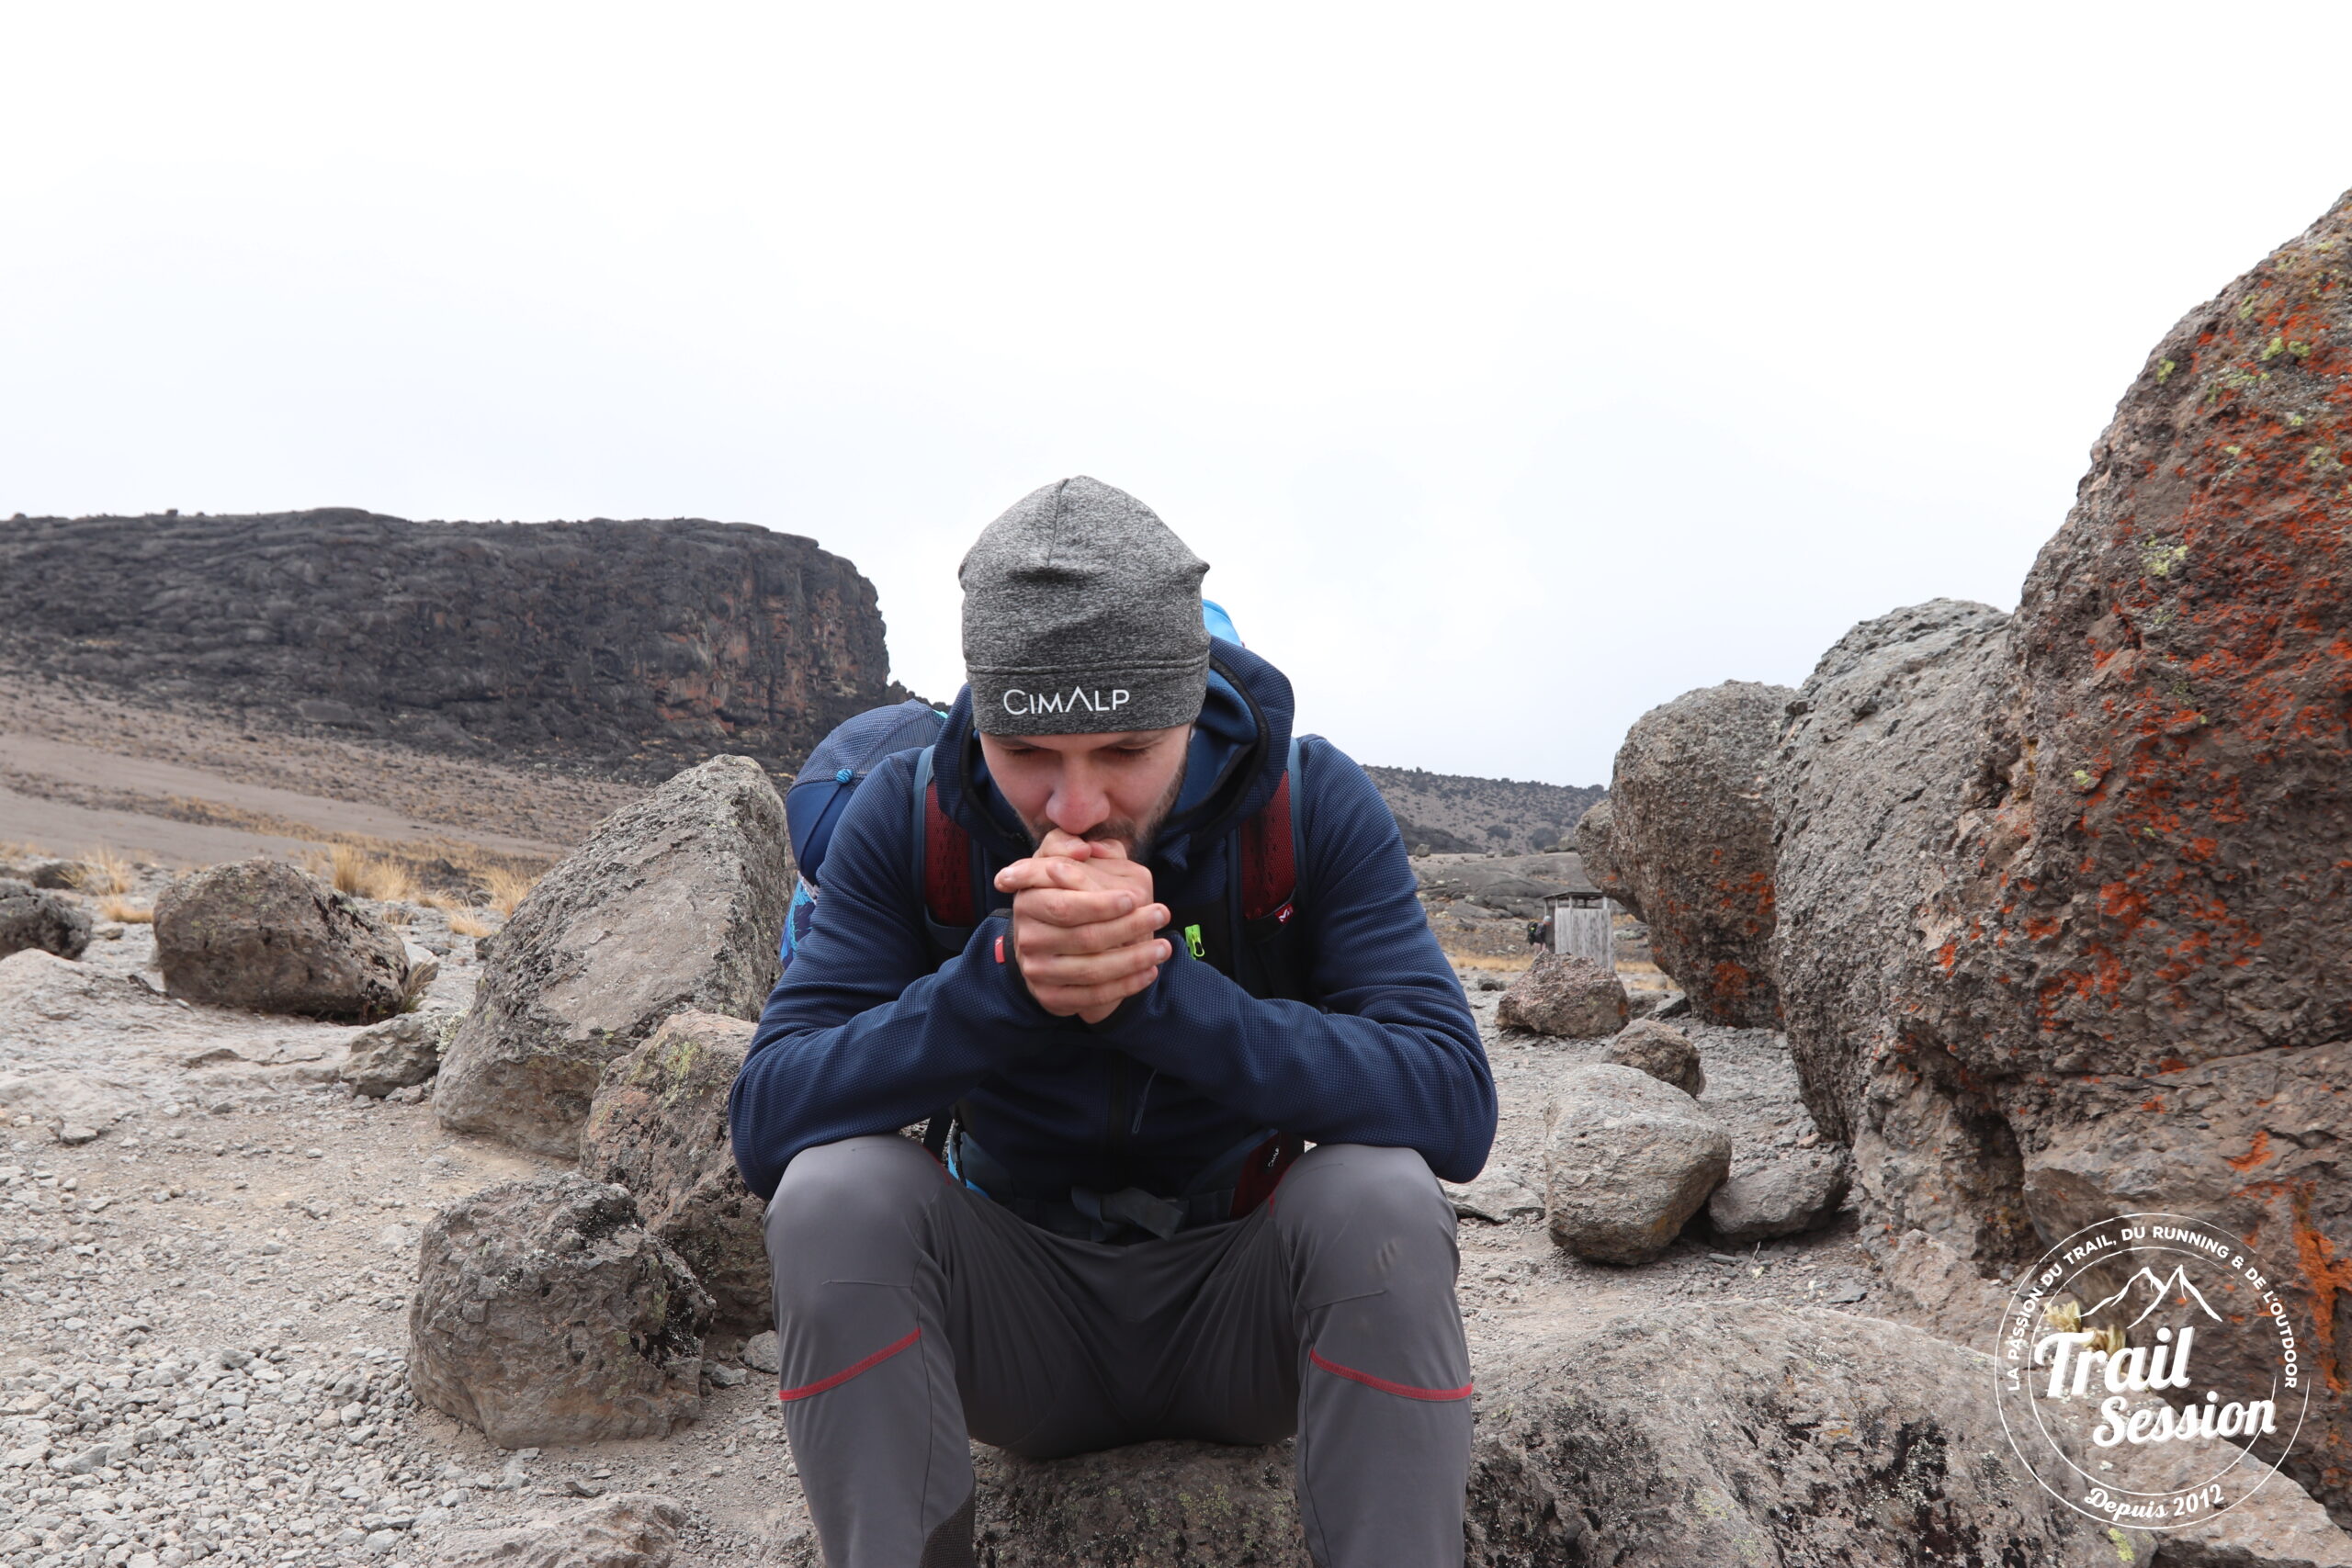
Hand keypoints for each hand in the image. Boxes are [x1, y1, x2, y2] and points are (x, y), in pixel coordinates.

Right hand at [995, 831, 1167, 1023]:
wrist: (1048, 946)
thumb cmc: (1065, 893)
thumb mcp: (1059, 860)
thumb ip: (1066, 844)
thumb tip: (1081, 848)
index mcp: (1028, 898)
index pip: (1065, 904)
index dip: (1099, 903)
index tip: (1133, 898)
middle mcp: (1027, 935)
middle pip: (1083, 936)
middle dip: (1128, 926)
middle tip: (1162, 914)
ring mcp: (1036, 969)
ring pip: (1092, 968)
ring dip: (1134, 958)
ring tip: (1165, 946)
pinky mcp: (1050, 996)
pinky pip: (1093, 995)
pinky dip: (1126, 984)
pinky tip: (1150, 971)